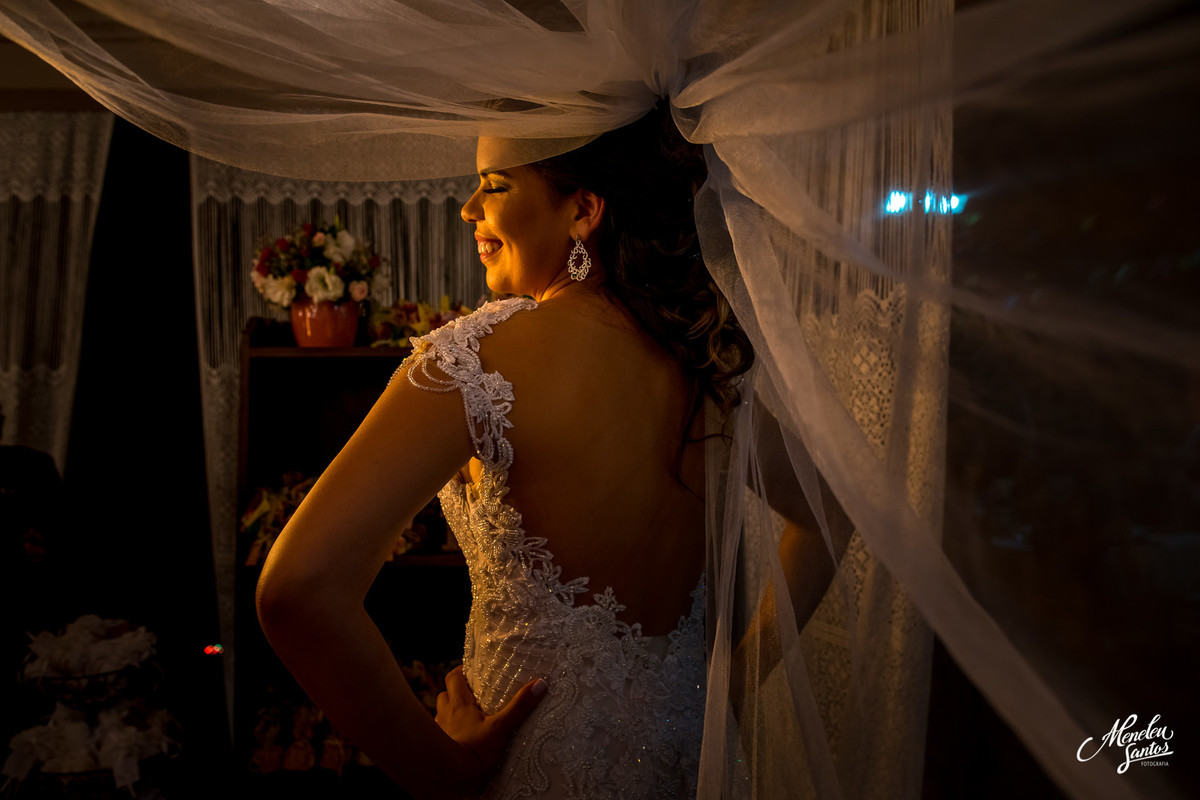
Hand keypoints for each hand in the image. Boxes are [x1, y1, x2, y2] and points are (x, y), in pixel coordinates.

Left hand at [435, 666, 547, 793]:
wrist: (452, 777)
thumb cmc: (475, 750)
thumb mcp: (501, 727)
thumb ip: (519, 706)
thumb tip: (539, 684)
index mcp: (459, 704)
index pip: (453, 677)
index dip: (460, 671)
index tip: (470, 671)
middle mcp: (446, 714)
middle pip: (444, 694)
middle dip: (454, 691)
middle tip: (470, 693)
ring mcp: (440, 730)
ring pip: (441, 713)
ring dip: (450, 710)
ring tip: (465, 715)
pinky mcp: (439, 746)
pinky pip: (441, 732)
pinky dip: (448, 729)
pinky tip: (460, 736)